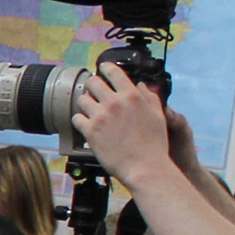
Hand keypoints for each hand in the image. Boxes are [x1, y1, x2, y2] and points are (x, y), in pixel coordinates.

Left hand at [72, 65, 173, 184]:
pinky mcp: (90, 131)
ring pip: (82, 99)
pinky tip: (85, 124)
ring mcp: (100, 116)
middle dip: (93, 84)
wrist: (144, 167)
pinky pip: (76, 118)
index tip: (103, 68)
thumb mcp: (158, 116)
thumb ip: (149, 98)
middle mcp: (114, 103)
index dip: (106, 68)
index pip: (113, 72)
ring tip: (90, 109)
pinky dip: (80, 120)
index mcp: (131, 96)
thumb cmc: (154, 145)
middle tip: (94, 90)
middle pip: (93, 82)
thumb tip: (141, 86)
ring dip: (85, 103)